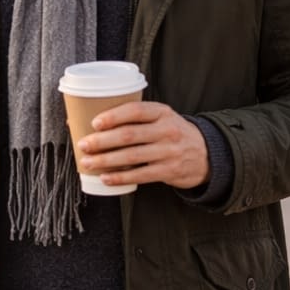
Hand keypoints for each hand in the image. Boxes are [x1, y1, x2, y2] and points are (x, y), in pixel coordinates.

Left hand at [78, 101, 207, 190]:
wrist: (206, 154)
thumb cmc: (171, 133)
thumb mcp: (160, 118)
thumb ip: (133, 118)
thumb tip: (85, 119)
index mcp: (162, 112)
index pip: (135, 111)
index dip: (113, 116)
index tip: (94, 123)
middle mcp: (167, 130)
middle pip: (129, 135)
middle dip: (102, 141)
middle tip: (83, 145)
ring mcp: (169, 151)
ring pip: (132, 156)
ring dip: (106, 161)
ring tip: (88, 162)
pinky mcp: (170, 170)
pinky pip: (141, 175)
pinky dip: (120, 177)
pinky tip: (105, 178)